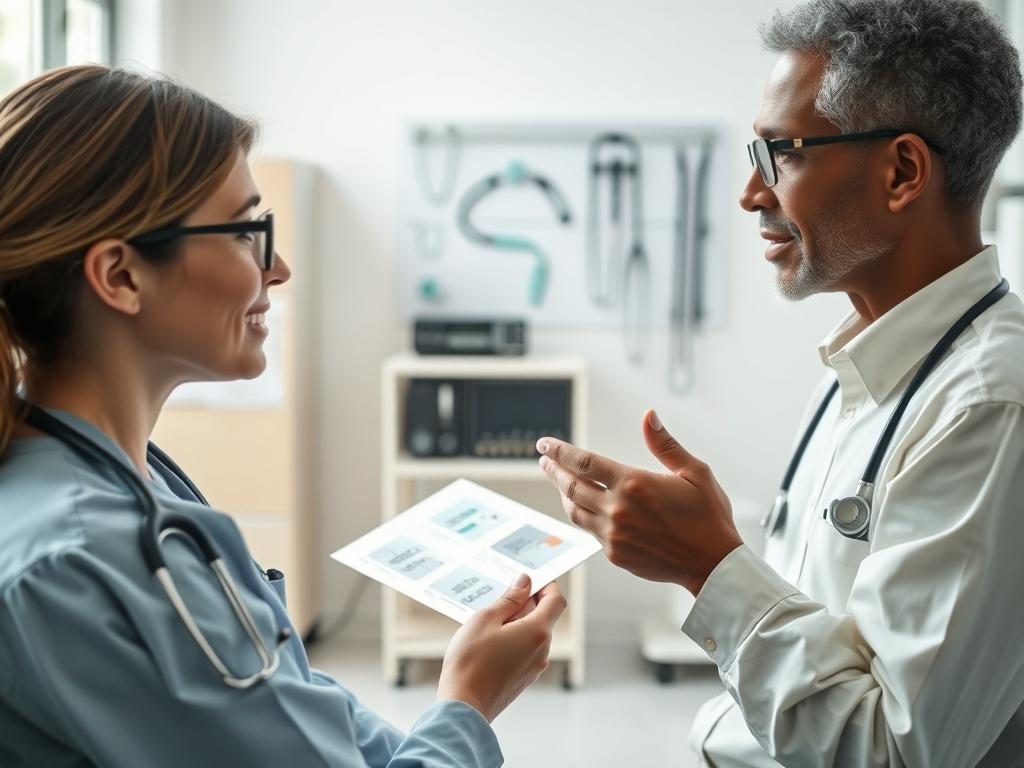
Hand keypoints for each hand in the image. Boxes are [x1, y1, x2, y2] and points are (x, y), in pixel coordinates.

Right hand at [437, 575, 565, 721]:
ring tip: (487, 624)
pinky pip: (524, 650)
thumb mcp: (485, 619)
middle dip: (524, 604)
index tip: (528, 580)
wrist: (463, 707)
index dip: (546, 585)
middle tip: (497, 600)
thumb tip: (524, 583)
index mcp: (537, 632)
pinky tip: (488, 642)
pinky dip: (512, 640)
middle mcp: (542, 650)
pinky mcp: (523, 678)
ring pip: (532, 634)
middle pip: (543, 617)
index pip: (556, 600)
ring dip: (516, 623)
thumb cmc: (471, 662)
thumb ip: (509, 599)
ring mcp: (534, 667)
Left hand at [537, 409, 742, 594]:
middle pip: (570, 486)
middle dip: (554, 470)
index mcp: (633, 484)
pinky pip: (591, 532)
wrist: (713, 564)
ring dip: (563, 494)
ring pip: (575, 511)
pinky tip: (585, 509)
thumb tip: (649, 416)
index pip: (583, 462)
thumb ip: (665, 444)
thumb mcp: (694, 472)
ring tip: (559, 482)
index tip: (545, 445)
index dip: (560, 451)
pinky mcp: (615, 554)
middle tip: (544, 460)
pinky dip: (584, 516)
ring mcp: (613, 534)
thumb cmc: (708, 517)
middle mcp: (617, 509)